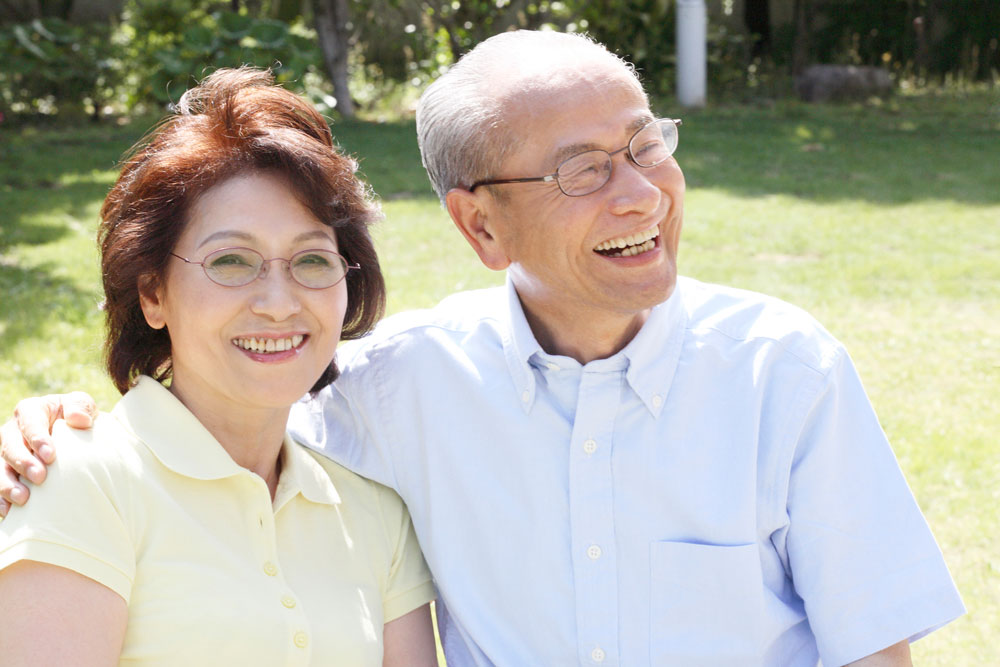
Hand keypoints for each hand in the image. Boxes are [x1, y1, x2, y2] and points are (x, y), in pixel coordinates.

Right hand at [0, 392, 96, 516]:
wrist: (73, 435)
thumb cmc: (77, 418)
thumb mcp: (82, 405)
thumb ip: (81, 406)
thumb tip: (79, 419)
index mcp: (30, 411)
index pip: (30, 421)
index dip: (37, 438)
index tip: (50, 455)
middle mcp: (13, 431)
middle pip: (10, 446)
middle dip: (23, 462)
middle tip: (40, 478)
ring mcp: (6, 452)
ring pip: (0, 468)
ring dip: (8, 484)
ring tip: (23, 499)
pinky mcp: (6, 472)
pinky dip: (1, 499)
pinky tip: (9, 512)